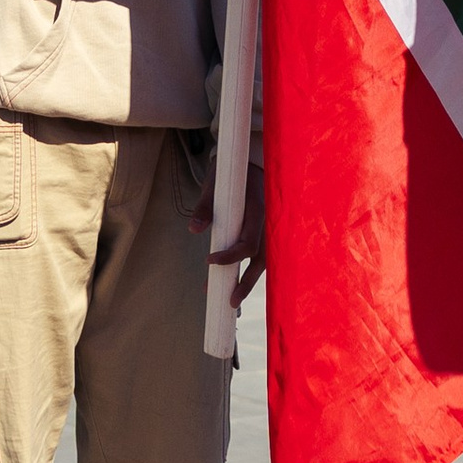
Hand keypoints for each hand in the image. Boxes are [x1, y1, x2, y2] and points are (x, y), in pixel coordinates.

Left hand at [193, 169, 265, 304]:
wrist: (250, 161)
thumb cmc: (231, 172)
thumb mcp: (215, 184)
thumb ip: (206, 206)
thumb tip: (194, 229)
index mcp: (257, 211)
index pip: (248, 243)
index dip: (230, 256)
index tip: (209, 261)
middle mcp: (267, 223)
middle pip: (260, 260)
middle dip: (246, 283)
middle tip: (230, 301)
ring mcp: (268, 229)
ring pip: (263, 262)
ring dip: (248, 282)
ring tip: (231, 300)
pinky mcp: (265, 232)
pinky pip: (261, 256)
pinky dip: (251, 272)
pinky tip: (237, 283)